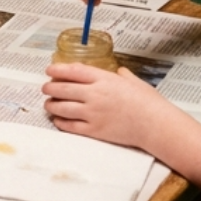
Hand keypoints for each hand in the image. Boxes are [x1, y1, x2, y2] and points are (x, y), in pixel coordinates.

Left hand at [41, 63, 186, 151]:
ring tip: (48, 104)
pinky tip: (57, 120)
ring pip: (62, 107)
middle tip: (45, 88)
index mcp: (104, 79)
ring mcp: (93, 113)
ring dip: (51, 105)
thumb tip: (118, 71)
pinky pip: (70, 126)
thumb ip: (122, 75)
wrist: (155, 125)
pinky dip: (60, 122)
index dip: (58, 70)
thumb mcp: (134, 81)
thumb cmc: (148, 102)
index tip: (49, 70)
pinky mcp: (94, 130)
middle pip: (63, 89)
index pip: (73, 71)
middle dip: (50, 88)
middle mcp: (95, 94)